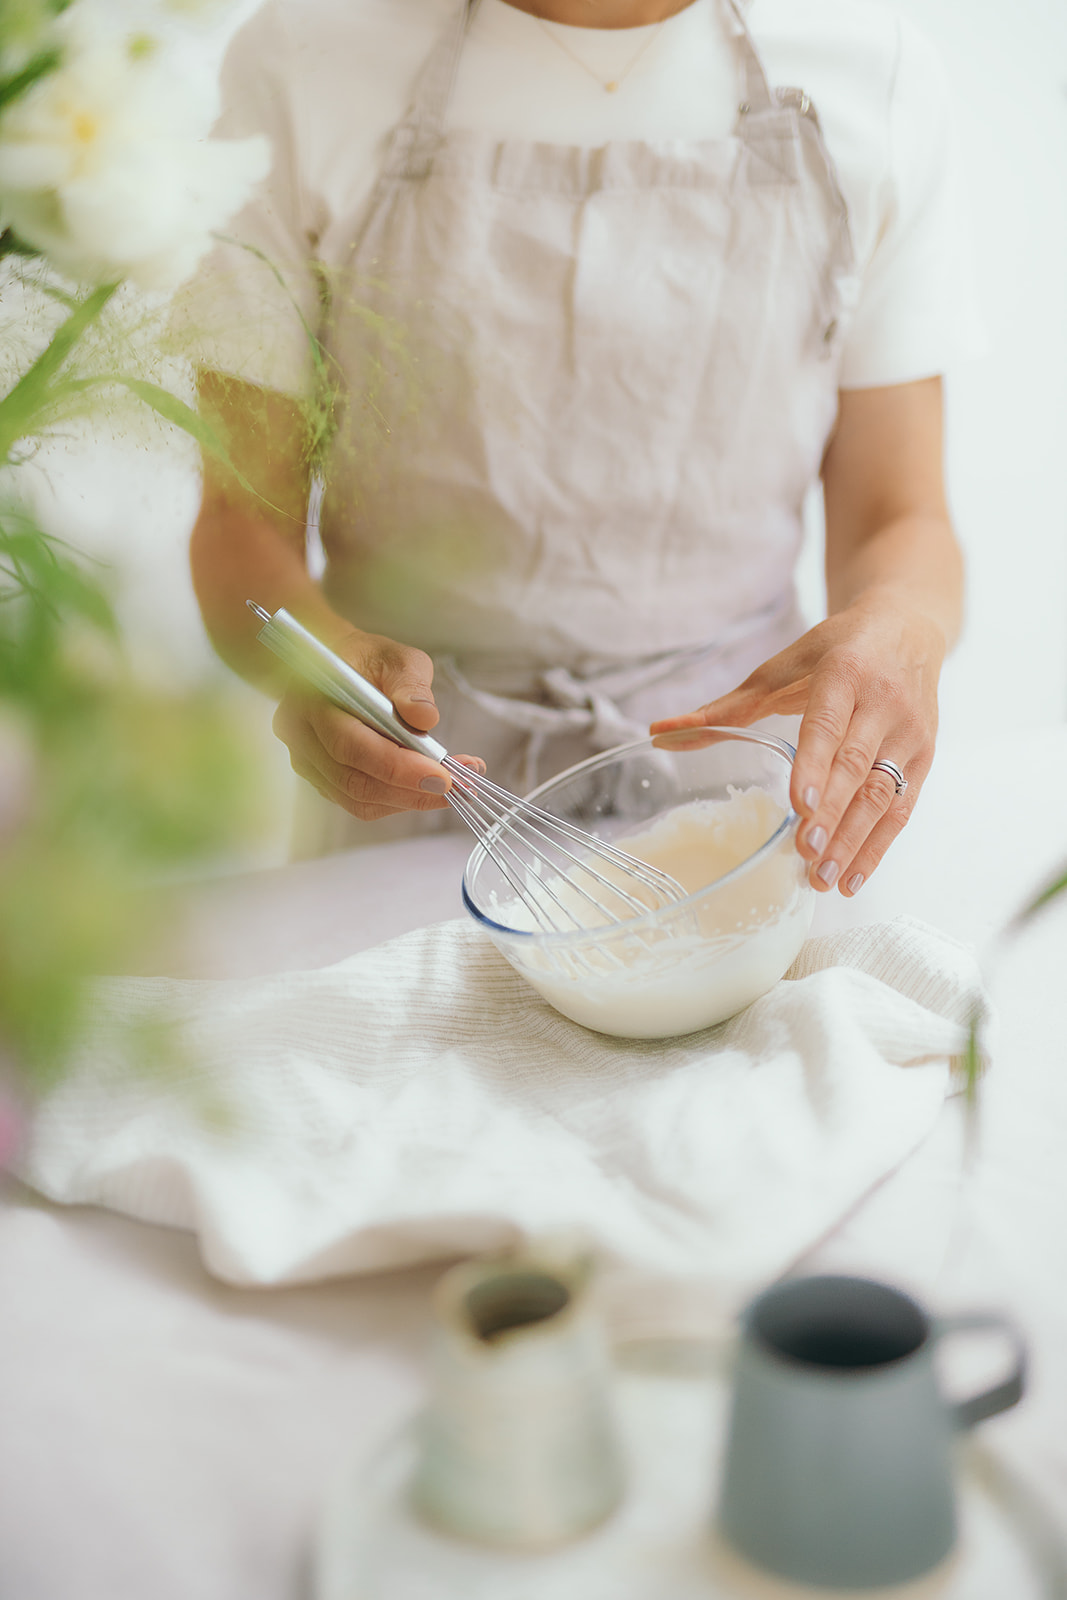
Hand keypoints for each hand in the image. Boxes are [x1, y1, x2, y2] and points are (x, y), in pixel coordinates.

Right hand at [272, 626, 484, 820]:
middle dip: (411, 791)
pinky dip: (398, 800)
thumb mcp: (396, 658)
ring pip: (359, 800)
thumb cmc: (366, 661)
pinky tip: (426, 787)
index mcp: (312, 702)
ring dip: (409, 800)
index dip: (399, 768)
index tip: (443, 775)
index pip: (352, 747)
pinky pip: (361, 802)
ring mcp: (309, 763)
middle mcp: (302, 737)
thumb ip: (411, 685)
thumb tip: (425, 718)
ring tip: (452, 788)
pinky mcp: (324, 780)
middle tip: (455, 787)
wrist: (340, 667)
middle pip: (355, 782)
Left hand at [649, 595, 945, 892]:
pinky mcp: (924, 758)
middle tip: (804, 853)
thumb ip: (726, 707)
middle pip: (855, 766)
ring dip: (853, 841)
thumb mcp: (782, 668)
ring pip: (882, 794)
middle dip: (831, 814)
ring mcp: (908, 733)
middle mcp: (883, 703)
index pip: (828, 724)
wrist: (909, 627)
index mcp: (845, 673)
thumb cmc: (837, 650)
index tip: (800, 805)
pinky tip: (850, 879)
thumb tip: (659, 734)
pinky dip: (877, 848)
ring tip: (821, 877)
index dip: (815, 765)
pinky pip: (902, 809)